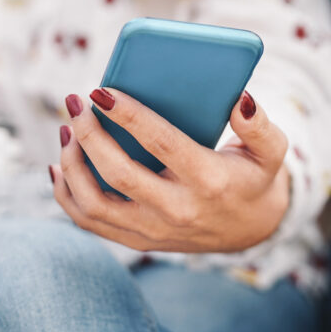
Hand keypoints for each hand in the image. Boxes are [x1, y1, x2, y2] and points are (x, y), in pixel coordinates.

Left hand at [51, 88, 289, 252]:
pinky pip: (90, 221)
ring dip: (71, 164)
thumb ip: (258, 124)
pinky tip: (60, 164)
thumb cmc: (254, 177)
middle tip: (74, 102)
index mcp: (208, 181)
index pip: (161, 143)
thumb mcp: (270, 150)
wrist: (253, 231)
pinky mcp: (138, 241)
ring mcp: (153, 230)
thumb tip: (239, 99)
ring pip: (94, 203)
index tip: (100, 90)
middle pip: (118, 173)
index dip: (128, 115)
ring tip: (67, 130)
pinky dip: (66, 194)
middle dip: (88, 134)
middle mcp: (177, 210)